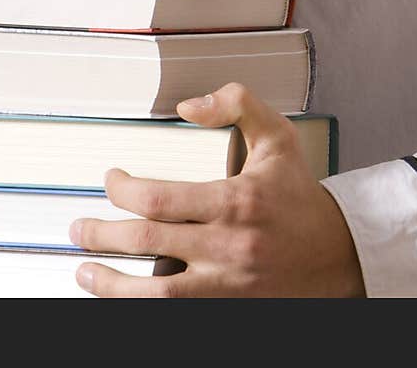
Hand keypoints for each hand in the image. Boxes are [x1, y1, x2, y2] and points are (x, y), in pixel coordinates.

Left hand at [69, 83, 364, 297]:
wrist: (337, 255)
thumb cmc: (299, 196)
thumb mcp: (277, 136)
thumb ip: (236, 104)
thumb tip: (188, 105)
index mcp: (234, 200)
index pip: (160, 197)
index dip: (123, 190)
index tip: (111, 180)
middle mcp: (227, 245)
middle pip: (148, 242)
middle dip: (102, 235)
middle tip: (78, 229)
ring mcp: (227, 284)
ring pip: (156, 291)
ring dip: (112, 284)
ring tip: (85, 271)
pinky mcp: (230, 308)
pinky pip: (178, 312)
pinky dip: (145, 307)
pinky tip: (123, 299)